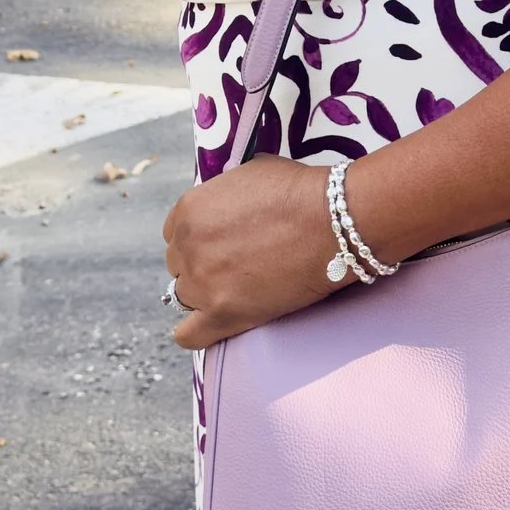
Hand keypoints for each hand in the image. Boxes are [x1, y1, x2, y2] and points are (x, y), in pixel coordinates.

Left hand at [163, 160, 341, 349]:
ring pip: (185, 298)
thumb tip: (227, 202)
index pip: (176, 234)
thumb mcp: (251, 172)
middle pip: (180, 266)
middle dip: (204, 265)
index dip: (200, 240)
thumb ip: (225, 192)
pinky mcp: (223, 314)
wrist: (333, 223)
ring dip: (206, 295)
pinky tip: (211, 326)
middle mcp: (188, 246)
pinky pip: (189, 336)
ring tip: (239, 291)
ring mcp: (202, 282)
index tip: (222, 244)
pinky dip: (196, 333)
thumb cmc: (302, 193)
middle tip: (238, 265)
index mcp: (190, 209)